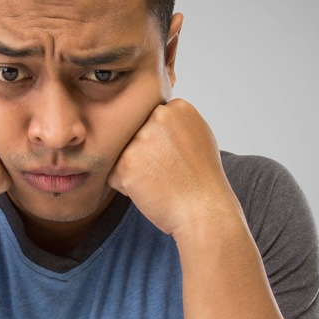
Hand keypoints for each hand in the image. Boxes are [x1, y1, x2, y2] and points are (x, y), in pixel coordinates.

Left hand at [107, 99, 237, 236]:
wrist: (204, 211)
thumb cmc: (201, 179)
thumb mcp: (197, 135)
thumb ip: (173, 120)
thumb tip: (151, 112)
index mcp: (177, 107)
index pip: (149, 119)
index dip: (159, 143)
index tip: (176, 157)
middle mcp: (158, 116)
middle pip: (133, 134)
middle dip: (143, 153)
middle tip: (167, 170)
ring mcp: (141, 139)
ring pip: (122, 153)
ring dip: (134, 169)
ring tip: (159, 180)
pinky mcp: (126, 163)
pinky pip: (114, 173)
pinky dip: (126, 186)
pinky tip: (150, 190)